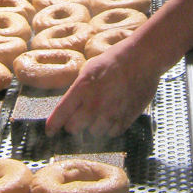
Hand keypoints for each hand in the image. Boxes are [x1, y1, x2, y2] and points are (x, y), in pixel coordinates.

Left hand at [46, 38, 160, 137]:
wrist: (143, 58)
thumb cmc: (115, 59)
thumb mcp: (89, 69)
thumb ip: (78, 89)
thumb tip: (71, 105)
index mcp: (82, 88)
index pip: (61, 113)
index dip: (53, 126)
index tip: (49, 132)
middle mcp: (94, 104)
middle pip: (74, 128)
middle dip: (73, 124)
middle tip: (79, 118)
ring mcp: (110, 113)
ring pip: (93, 133)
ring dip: (93, 127)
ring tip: (101, 112)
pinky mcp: (126, 119)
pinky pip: (112, 133)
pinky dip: (110, 128)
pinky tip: (113, 114)